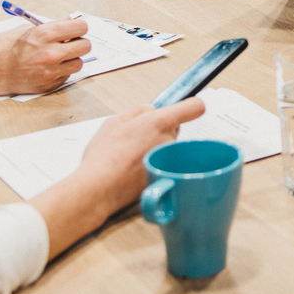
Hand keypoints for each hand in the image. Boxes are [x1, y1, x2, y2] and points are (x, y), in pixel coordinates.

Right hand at [0, 19, 92, 96]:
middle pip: (85, 46)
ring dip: (71, 59)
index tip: (75, 30)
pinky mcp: (48, 85)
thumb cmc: (1, 48)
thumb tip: (68, 21)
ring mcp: (50, 71)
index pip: (81, 28)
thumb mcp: (25, 29)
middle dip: (78, 43)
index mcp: (46, 34)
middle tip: (69, 43)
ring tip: (58, 57)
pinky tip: (48, 67)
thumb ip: (51, 26)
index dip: (78, 28)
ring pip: (78, 63)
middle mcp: (51, 53)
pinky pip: (66, 76)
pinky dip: (61, 72)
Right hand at [30, 97, 205, 258]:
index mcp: (159, 122)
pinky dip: (153, 163)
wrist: (99, 188)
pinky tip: (134, 168)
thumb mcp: (114, 122)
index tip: (189, 106)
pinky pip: (163, 164)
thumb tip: (149, 110)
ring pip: (168, 147)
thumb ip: (137, 112)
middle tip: (139, 136)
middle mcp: (169, 140)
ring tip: (132, 154)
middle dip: (162, 129)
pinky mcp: (165, 176)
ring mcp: (169, 160)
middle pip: (175, 128)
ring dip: (157, 147)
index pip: (194, 107)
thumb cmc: (104, 156)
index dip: (192, 105)